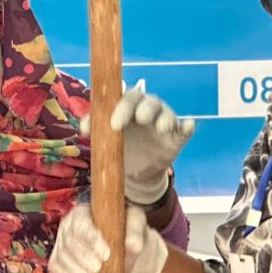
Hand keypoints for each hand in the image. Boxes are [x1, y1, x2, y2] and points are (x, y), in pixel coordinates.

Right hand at [48, 203, 166, 272]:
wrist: (124, 253)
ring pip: (61, 256)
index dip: (90, 239)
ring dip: (76, 269)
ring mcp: (62, 243)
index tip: (105, 254)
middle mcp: (68, 225)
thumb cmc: (127, 234)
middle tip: (98, 268)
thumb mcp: (136, 226)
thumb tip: (133, 244)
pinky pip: (56, 268)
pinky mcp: (59, 259)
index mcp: (84, 211)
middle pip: (69, 241)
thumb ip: (135, 232)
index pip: (81, 223)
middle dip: (83, 257)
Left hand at [82, 89, 194, 205]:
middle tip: (138, 120)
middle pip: (149, 101)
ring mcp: (164, 123)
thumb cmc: (119, 149)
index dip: (121, 107)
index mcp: (129, 108)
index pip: (127, 98)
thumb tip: (83, 128)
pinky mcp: (176, 138)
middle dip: (143, 108)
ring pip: (167, 113)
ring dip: (165, 118)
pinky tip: (188, 125)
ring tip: (160, 127)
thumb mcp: (105, 140)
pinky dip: (188, 126)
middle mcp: (148, 111)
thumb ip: (95, 129)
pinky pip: (184, 129)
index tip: (113, 124)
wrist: (135, 174)